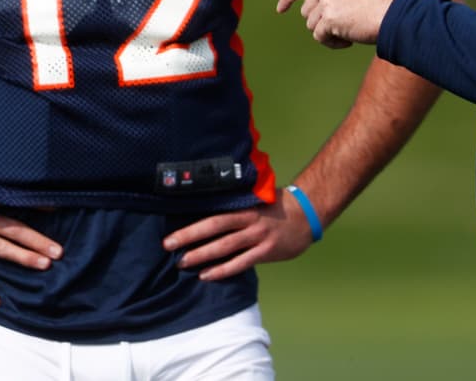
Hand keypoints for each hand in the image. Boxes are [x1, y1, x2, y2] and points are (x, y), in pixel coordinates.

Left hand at [161, 188, 315, 280]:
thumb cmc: (277, 207)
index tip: (173, 230)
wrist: (307, 214)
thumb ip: (236, 207)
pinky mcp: (266, 251)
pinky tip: (207, 275)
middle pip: (214, 228)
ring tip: (183, 262)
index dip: (192, 223)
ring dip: (202, 255)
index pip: (213, 215)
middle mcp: (248, 221)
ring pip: (225, 247)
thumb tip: (209, 214)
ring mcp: (257, 237)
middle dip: (189, 237)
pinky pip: (241, 263)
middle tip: (168, 246)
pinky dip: (223, 269)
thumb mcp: (255, 201)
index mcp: (243, 207)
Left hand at [276, 0, 401, 47]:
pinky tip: (348, 41)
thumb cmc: (382, 4)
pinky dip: (332, 43)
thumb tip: (316, 17)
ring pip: (312, 26)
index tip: (281, 9)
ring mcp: (326, 1)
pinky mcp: (328, 18)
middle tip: (343, 27)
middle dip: (321, 23)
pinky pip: (320, 37)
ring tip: (349, 33)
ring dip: (328, 34)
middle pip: (307, 11)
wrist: (395, 13)